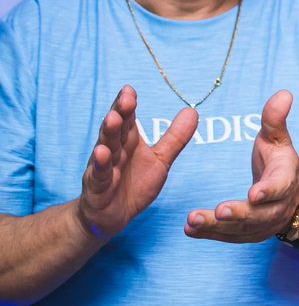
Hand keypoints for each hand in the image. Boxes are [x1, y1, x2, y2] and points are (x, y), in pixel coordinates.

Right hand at [76, 86, 197, 239]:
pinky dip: (100, 165)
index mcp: (128, 142)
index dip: (128, 105)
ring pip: (105, 148)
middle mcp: (113, 152)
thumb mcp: (160, 160)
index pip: (128, 120)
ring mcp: (103, 169)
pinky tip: (102, 153)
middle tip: (126, 98)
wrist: (111, 216)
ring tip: (112, 118)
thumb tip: (192, 111)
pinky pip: (99, 176)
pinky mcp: (97, 189)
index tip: (130, 89)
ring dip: (108, 134)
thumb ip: (175, 138)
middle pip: (116, 130)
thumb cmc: (133, 184)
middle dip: (120, 113)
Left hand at [185, 90, 298, 243]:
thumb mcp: (278, 139)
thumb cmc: (279, 162)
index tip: (254, 193)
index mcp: (285, 179)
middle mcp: (277, 207)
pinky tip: (190, 230)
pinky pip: (228, 237)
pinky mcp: (247, 234)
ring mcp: (263, 224)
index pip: (279, 186)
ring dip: (217, 227)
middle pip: (258, 214)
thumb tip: (283, 93)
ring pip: (240, 229)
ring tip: (192, 220)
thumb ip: (274, 119)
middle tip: (219, 211)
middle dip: (238, 214)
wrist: (293, 197)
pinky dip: (209, 235)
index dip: (268, 190)